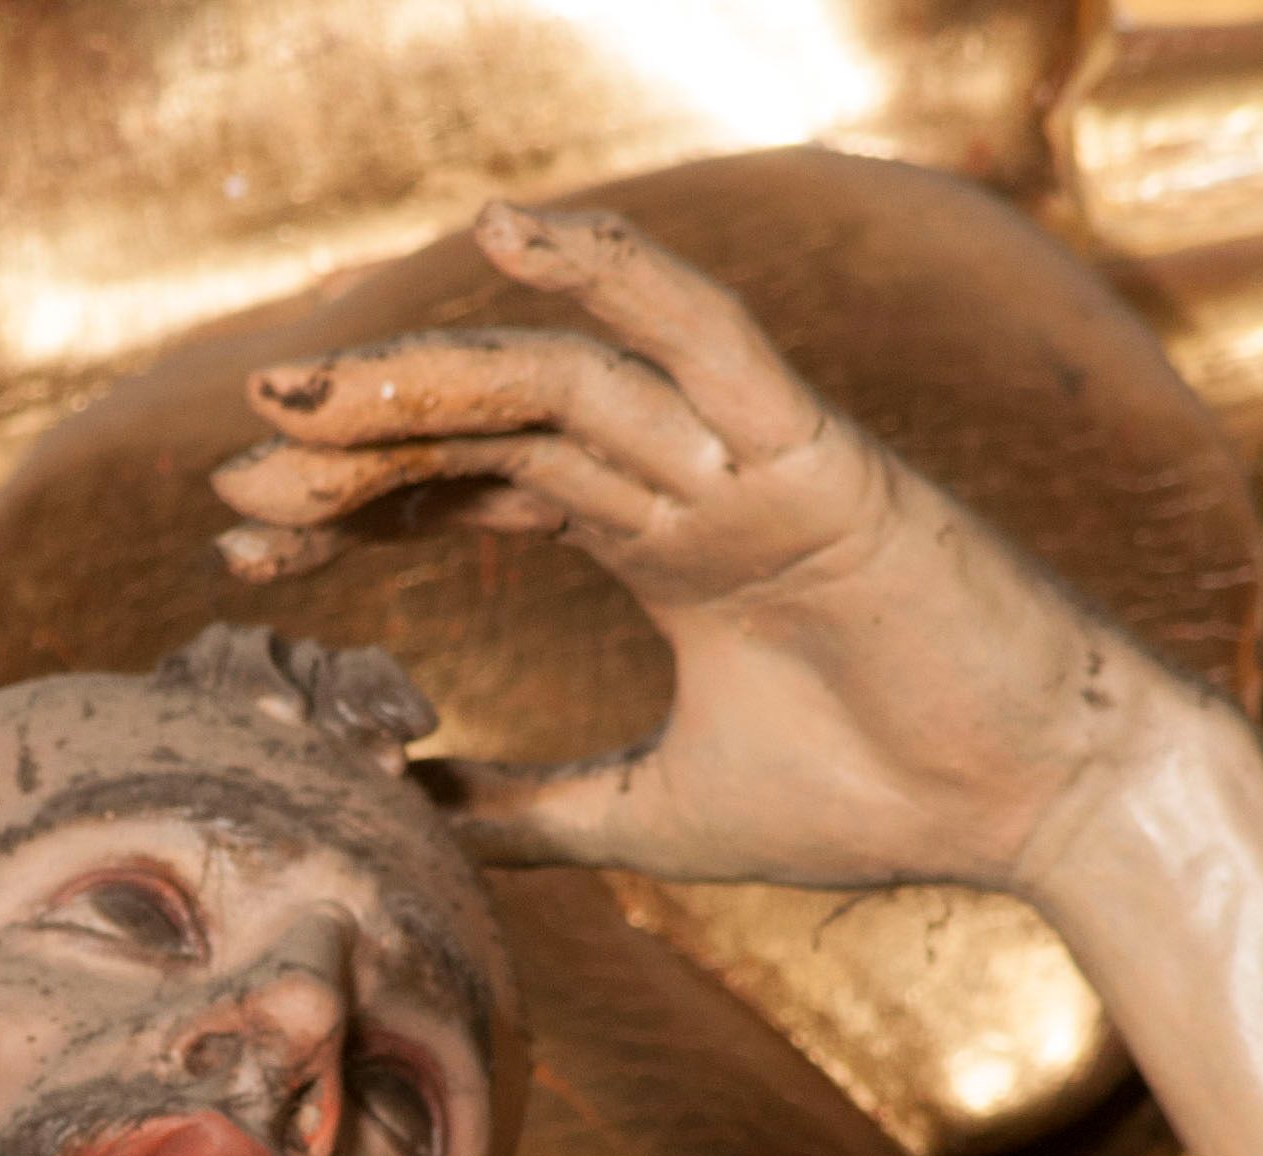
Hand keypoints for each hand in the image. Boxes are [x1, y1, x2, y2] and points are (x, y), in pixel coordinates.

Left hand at [211, 203, 1166, 897]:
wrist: (1024, 810)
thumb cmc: (868, 799)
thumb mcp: (644, 814)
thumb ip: (524, 812)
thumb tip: (404, 815)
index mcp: (653, 541)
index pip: (475, 488)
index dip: (359, 506)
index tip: (245, 556)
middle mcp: (687, 475)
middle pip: (490, 428)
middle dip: (360, 447)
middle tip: (238, 481)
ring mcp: (747, 452)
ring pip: (560, 383)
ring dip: (427, 385)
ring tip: (298, 406)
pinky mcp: (815, 451)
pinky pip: (707, 336)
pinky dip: (616, 274)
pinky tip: (507, 233)